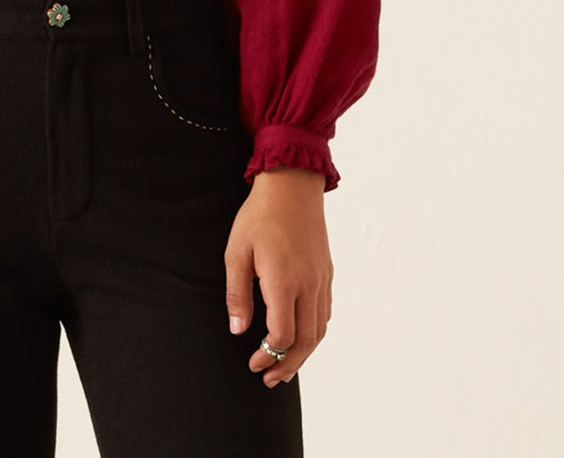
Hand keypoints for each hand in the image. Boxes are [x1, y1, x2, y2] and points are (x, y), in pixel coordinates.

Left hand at [224, 166, 331, 385]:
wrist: (292, 184)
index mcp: (284, 281)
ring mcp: (321, 279)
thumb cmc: (259, 216)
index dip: (268, 355)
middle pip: (306, 341)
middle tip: (270, 378)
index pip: (283, 335)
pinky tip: (301, 335)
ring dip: (304, 353)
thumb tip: (238, 330)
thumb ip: (238, 294)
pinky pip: (325, 312)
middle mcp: (308, 284)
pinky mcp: (326, 272)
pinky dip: (315, 332)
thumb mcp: (237, 252)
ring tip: (285, 365)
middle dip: (288, 365)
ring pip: (320, 330)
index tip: (253, 363)